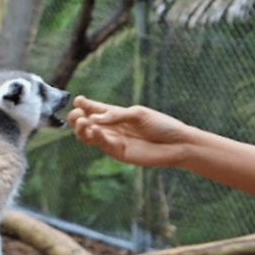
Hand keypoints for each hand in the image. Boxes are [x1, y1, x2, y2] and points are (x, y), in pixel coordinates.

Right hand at [68, 96, 189, 166]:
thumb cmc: (162, 125)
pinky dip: (95, 137)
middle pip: (88, 123)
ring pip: (90, 136)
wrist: (178, 144)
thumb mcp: (138, 114)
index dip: (85, 105)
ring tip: (82, 121)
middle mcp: (113, 128)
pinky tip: (93, 130)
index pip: (96, 109)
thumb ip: (116, 115)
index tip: (78, 100)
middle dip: (78, 118)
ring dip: (82, 129)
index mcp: (118, 115)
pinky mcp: (119, 153)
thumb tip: (93, 118)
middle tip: (76, 114)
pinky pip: (102, 144)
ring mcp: (115, 141)